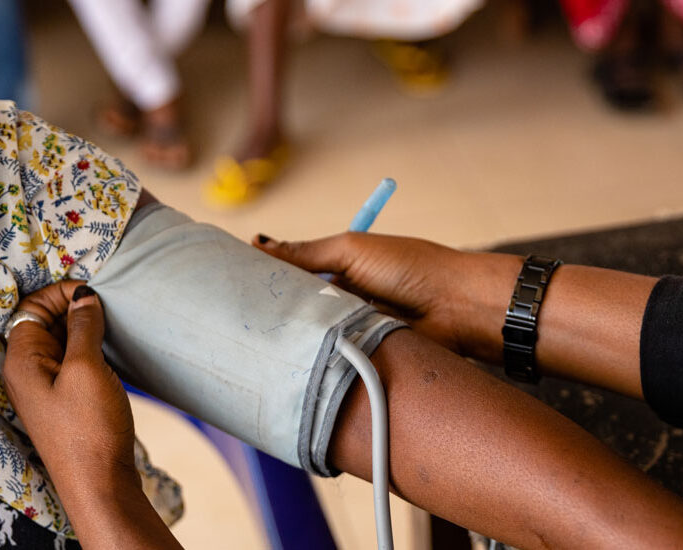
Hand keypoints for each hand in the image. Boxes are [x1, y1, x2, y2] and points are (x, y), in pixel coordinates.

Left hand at [3, 281, 181, 549]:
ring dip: (85, 329)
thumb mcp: (86, 369)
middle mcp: (28, 371)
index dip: (60, 292)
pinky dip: (91, 349)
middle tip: (108, 307)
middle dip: (74, 308)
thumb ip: (83, 327)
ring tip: (113, 326)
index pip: (32, 307)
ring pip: (62, 342)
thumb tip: (83, 294)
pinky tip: (112, 351)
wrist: (99, 484)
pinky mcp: (66, 401)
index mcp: (22, 359)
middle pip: (45, 321)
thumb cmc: (89, 428)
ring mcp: (47, 387)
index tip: (93, 291)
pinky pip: (73, 362)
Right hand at [254, 232, 522, 362]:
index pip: (287, 274)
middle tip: (229, 317)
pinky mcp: (357, 356)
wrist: (457, 307)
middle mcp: (338, 299)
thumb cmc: (411, 267)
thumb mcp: (352, 250)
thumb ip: (304, 252)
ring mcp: (347, 330)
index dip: (259, 278)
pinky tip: (287, 360)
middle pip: (291, 307)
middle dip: (266, 311)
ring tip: (251, 337)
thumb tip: (257, 243)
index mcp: (336, 268)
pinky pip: (326, 359)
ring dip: (288, 336)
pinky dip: (311, 359)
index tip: (225, 282)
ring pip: (305, 336)